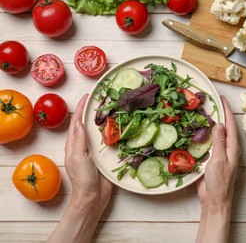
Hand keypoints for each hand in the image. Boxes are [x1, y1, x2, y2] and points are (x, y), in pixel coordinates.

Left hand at [64, 94, 111, 209]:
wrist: (93, 198)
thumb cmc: (83, 179)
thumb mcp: (78, 158)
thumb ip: (78, 140)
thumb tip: (79, 121)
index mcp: (75, 144)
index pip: (77, 121)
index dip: (81, 108)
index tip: (88, 96)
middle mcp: (85, 145)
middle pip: (89, 124)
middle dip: (94, 111)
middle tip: (104, 99)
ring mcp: (95, 151)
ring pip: (100, 131)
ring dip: (106, 120)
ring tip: (114, 109)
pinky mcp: (106, 157)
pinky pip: (110, 141)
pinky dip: (115, 133)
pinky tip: (122, 128)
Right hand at [195, 96, 240, 242]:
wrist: (214, 200)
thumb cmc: (219, 182)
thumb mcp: (219, 160)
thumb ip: (219, 142)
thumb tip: (219, 124)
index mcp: (233, 147)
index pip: (230, 124)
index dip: (226, 110)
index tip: (221, 98)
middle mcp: (228, 148)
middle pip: (225, 127)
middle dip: (220, 113)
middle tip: (212, 101)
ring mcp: (220, 153)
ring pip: (217, 134)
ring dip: (212, 123)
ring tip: (205, 112)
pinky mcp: (212, 159)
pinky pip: (209, 143)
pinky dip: (205, 134)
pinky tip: (198, 131)